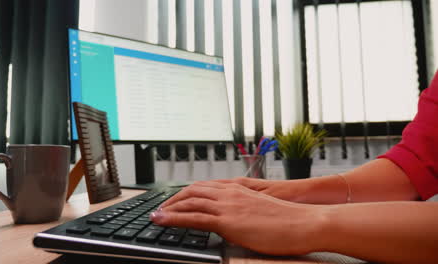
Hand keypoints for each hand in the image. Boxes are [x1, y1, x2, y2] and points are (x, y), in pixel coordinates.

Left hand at [151, 181, 324, 254]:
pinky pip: (193, 217)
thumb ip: (244, 211)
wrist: (306, 222)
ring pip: (189, 201)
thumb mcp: (262, 210)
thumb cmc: (290, 220)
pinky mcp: (227, 221)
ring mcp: (227, 205)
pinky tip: (162, 220)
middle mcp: (230, 193)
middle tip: (162, 207)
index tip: (176, 200)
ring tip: (155, 215)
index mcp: (238, 189)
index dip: (187, 193)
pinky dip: (173, 218)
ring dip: (169, 207)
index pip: (205, 187)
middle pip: (193, 190)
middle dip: (174, 199)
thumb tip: (234, 220)